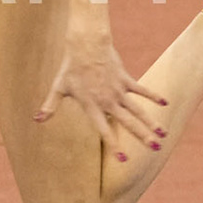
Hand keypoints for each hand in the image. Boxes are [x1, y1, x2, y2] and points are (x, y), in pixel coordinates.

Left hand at [33, 24, 168, 159]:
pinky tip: (165, 103)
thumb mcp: (58, 88)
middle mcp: (107, 101)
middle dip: (141, 136)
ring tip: (163, 134)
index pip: (104, 130)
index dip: (113, 145)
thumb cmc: (70, 67)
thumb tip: (36, 120)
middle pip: (127, 122)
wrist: (86, 44)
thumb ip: (50, 106)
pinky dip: (153, 96)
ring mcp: (118, 90)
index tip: (123, 159)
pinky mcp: (125, 79)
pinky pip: (141, 90)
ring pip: (138, 109)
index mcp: (92, 106)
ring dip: (151, 122)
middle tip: (154, 148)